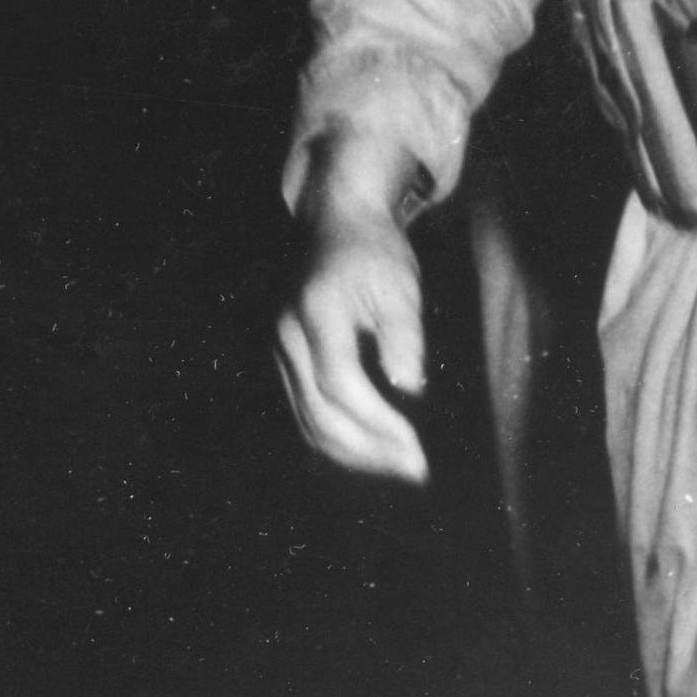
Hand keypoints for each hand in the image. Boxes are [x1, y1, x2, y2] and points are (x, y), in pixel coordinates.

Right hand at [276, 200, 428, 484]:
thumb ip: (403, 334)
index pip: (340, 382)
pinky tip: (372, 450)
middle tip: (416, 469)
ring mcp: (280, 349)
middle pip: (319, 412)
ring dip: (354, 454)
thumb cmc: (375, 253)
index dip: (377, 422)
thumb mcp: (400, 284)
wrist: (338, 226)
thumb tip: (408, 389)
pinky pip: (305, 414)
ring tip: (399, 466)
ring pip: (309, 421)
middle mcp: (287, 334)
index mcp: (316, 310)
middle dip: (370, 450)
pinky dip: (337, 441)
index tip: (416, 449)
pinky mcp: (284, 361)